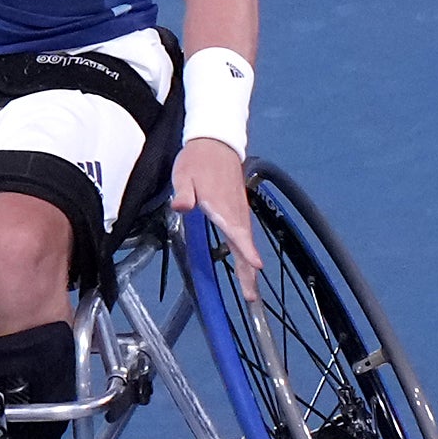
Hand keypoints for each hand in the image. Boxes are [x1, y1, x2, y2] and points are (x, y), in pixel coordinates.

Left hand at [170, 135, 262, 289]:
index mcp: (222, 207)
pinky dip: (247, 252)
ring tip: (251, 289)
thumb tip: (182, 206)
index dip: (246, 251)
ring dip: (249, 266)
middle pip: (245, 245)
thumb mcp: (184, 174)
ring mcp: (239, 211)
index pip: (236, 232)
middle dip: (249, 272)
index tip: (256, 267)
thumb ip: (184, 192)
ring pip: (247, 242)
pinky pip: (245, 235)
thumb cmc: (198, 160)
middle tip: (252, 296)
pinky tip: (245, 262)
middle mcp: (235, 212)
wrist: (216, 142)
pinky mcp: (238, 209)